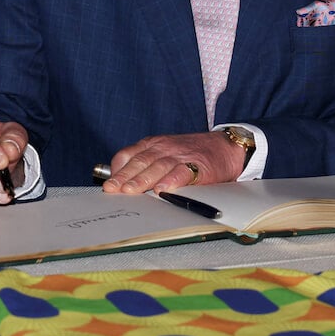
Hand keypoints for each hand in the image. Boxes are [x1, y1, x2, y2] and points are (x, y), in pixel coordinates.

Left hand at [101, 132, 247, 193]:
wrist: (224, 147)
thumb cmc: (191, 153)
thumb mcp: (164, 151)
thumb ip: (145, 164)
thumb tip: (121, 182)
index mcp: (153, 144)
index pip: (129, 154)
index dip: (118, 169)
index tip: (109, 184)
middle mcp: (164, 148)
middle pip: (140, 161)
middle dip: (124, 176)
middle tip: (112, 189)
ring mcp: (180, 156)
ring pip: (157, 166)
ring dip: (142, 179)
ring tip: (131, 191)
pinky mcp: (197, 166)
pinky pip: (182, 172)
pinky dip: (171, 181)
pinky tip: (162, 190)